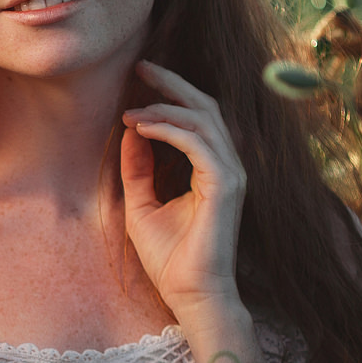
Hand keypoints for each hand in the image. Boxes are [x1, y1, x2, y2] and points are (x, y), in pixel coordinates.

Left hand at [120, 59, 245, 323]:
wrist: (189, 295)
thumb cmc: (170, 258)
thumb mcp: (142, 204)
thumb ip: (138, 167)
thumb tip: (130, 130)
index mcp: (211, 169)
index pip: (197, 118)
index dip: (170, 95)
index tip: (137, 83)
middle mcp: (227, 166)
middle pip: (206, 107)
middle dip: (173, 84)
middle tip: (141, 67)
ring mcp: (231, 175)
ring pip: (204, 120)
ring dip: (165, 107)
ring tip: (132, 109)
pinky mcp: (226, 186)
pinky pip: (199, 144)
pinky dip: (170, 129)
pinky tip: (141, 126)